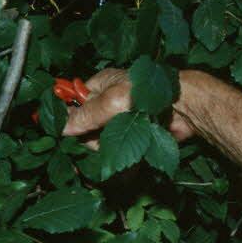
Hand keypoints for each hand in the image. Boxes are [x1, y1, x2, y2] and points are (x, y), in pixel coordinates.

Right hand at [62, 68, 195, 144]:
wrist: (181, 108)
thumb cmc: (145, 95)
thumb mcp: (109, 102)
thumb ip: (84, 115)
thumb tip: (60, 127)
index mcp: (101, 85)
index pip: (76, 102)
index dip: (71, 116)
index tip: (67, 131)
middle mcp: (109, 102)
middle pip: (86, 125)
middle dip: (90, 136)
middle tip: (100, 136)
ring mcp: (121, 119)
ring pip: (100, 140)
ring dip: (104, 146)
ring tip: (117, 142)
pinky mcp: (133, 135)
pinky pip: (116, 149)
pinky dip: (116, 154)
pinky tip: (120, 157)